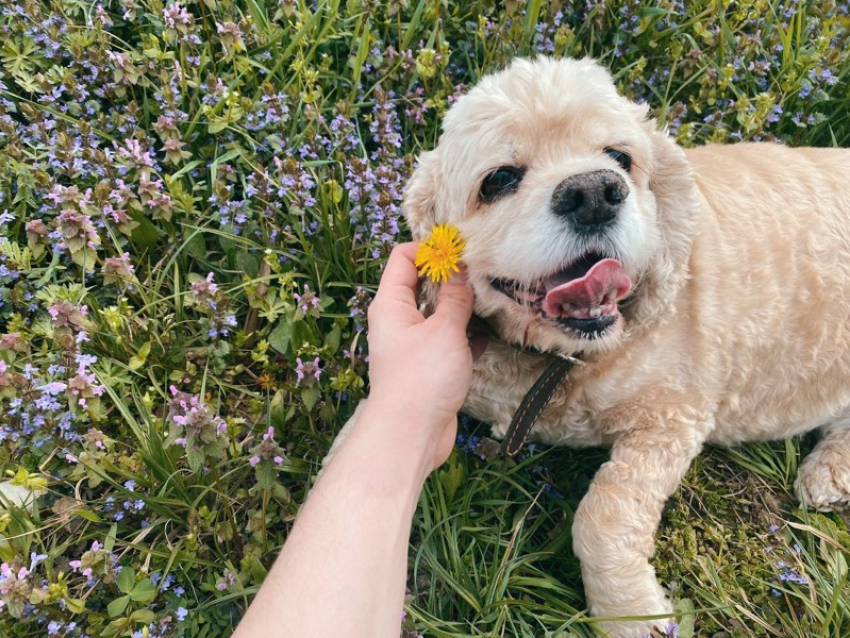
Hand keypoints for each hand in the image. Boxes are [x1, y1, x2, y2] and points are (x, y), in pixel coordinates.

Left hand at [364, 243, 483, 471]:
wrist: (409, 436)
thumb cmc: (421, 380)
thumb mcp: (444, 330)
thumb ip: (455, 297)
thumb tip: (461, 269)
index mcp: (391, 304)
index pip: (403, 257)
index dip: (429, 248)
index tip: (461, 250)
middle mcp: (397, 321)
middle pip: (421, 283)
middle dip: (450, 276)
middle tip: (482, 271)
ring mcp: (411, 344)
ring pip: (436, 313)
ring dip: (460, 306)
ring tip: (491, 298)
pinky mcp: (426, 366)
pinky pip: (446, 340)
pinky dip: (464, 335)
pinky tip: (488, 335)